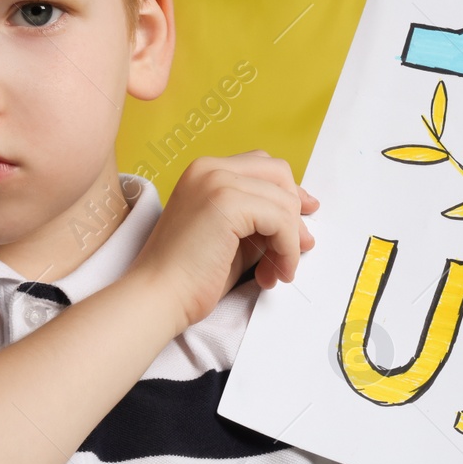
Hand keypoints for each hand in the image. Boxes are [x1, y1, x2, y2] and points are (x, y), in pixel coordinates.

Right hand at [128, 151, 320, 330]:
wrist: (158, 296)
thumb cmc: (191, 274)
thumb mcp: (233, 235)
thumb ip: (260, 218)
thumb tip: (302, 218)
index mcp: (205, 171)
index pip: (264, 167)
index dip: (289, 193)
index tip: (303, 219)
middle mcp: (209, 168)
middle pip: (278, 173)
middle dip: (295, 212)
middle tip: (301, 246)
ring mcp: (217, 181)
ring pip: (284, 201)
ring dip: (291, 242)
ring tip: (277, 271)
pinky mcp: (226, 202)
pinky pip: (281, 221)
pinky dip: (287, 250)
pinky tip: (274, 274)